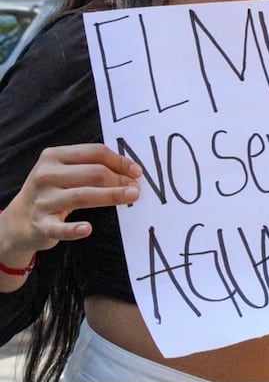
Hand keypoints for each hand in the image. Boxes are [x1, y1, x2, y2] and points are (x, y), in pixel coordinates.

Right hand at [1, 144, 141, 268]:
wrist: (19, 220)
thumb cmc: (53, 191)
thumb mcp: (65, 172)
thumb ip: (92, 166)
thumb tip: (132, 170)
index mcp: (53, 156)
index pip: (95, 152)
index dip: (120, 161)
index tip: (137, 171)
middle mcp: (46, 175)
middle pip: (94, 173)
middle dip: (120, 179)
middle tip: (137, 188)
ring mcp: (42, 200)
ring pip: (83, 196)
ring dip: (111, 196)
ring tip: (131, 197)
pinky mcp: (40, 224)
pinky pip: (59, 227)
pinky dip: (73, 229)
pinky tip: (88, 228)